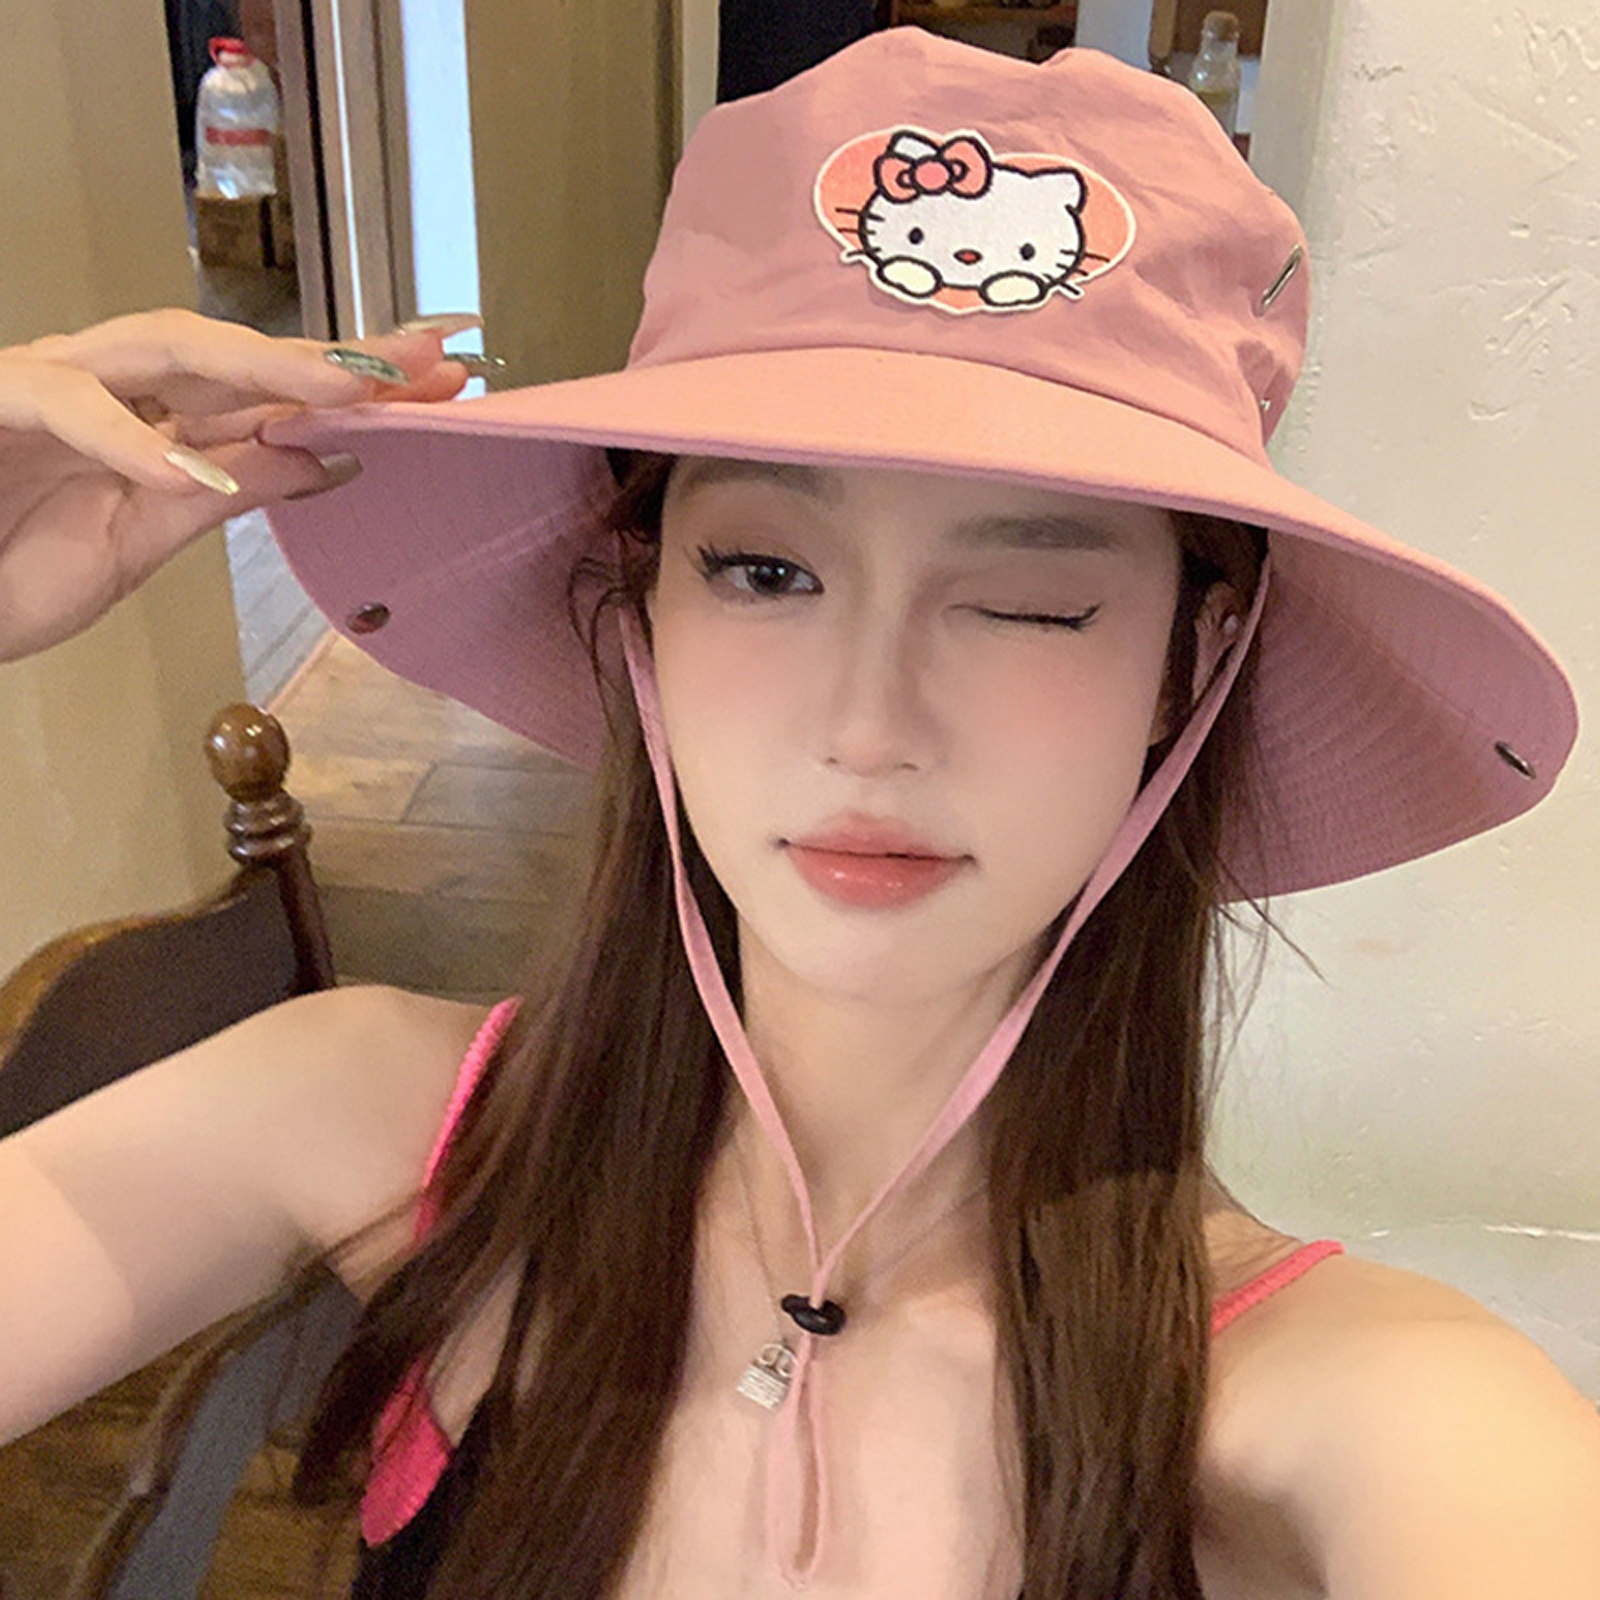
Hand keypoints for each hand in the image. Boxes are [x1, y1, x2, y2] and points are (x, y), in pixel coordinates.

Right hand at [0, 307, 473, 662]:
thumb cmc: (12, 565)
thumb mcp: (146, 537)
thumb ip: (228, 493)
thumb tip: (331, 465)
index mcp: (156, 420)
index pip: (269, 390)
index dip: (354, 381)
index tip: (444, 379)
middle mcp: (114, 386)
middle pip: (238, 352)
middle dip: (333, 356)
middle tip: (427, 360)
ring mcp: (54, 386)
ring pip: (162, 349)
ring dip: (260, 369)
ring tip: (345, 393)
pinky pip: (66, 405)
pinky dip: (129, 439)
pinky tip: (190, 465)